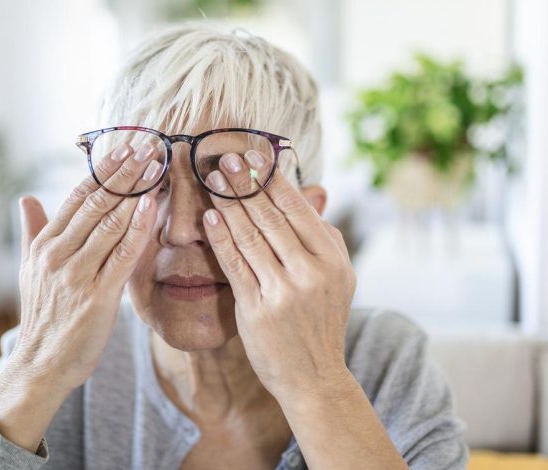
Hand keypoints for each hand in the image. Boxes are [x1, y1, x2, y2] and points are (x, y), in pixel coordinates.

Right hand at [7, 141, 162, 392]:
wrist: (40, 364)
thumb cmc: (42, 316)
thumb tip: (26, 198)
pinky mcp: (97, 297)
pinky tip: (152, 206)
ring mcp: (76, 275)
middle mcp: (58, 254)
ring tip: (157, 166)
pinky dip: (138, 228)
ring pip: (110, 223)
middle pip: (97, 203)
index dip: (103, 170)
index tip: (125, 148)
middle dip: (125, 172)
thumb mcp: (28, 270)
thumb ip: (31, 231)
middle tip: (149, 146)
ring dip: (136, 192)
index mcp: (44, 245)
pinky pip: (122, 255)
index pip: (78, 197)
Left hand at [201, 150, 356, 404]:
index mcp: (332, 259)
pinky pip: (235, 265)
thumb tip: (313, 193)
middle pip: (270, 217)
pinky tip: (210, 218)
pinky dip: (221, 239)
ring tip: (212, 179)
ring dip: (228, 204)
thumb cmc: (321, 322)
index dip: (271, 180)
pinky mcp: (258, 309)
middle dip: (244, 184)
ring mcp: (284, 291)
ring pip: (250, 236)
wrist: (314, 377)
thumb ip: (325, 236)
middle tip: (223, 157)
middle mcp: (311, 272)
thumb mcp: (337, 277)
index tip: (252, 155)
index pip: (297, 209)